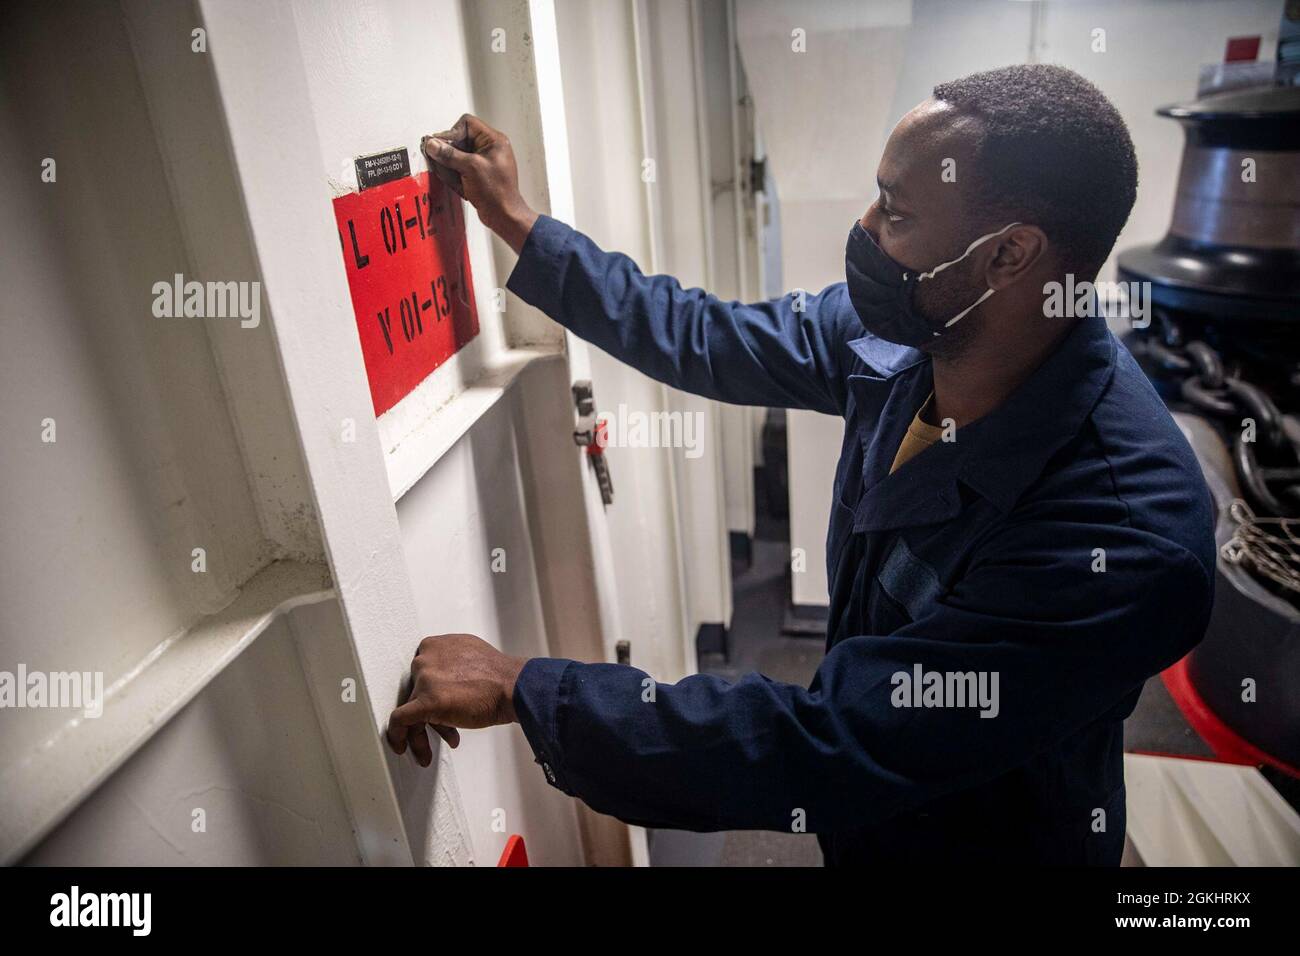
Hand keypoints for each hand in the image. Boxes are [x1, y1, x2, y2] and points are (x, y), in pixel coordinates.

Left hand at [385, 633, 527, 766]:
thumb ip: (451, 661)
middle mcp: (425, 658)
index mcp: (434, 645)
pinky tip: (401, 747)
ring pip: (409, 708)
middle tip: (442, 729)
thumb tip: (447, 680)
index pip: (422, 673)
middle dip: (429, 713)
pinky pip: (400, 720)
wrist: (512, 687)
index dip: (430, 692)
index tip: (439, 706)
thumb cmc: (498, 676)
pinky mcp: (425, 701)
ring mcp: (423, 679)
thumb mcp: (469, 653)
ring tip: (427, 749)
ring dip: (419, 731)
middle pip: (416, 691)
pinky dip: (398, 735)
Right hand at [422, 114, 538, 252]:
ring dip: (450, 164)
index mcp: (494, 140)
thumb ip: (449, 154)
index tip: (440, 146)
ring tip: (453, 177)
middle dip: (449, 151)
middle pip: (460, 139)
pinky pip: (460, 167)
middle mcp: (489, 148)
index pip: (467, 123)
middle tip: (440, 160)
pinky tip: (457, 184)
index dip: (451, 133)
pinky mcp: (478, 174)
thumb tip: (433, 144)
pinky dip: (454, 174)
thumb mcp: (470, 168)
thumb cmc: (497, 193)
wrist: (504, 216)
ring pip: (458, 154)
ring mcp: (483, 161)